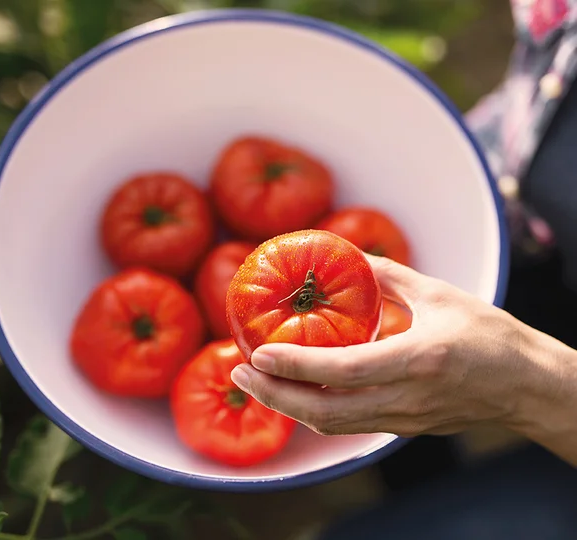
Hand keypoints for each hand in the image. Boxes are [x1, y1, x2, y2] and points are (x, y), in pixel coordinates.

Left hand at [230, 255, 573, 440]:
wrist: (524, 384)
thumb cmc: (488, 335)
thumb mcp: (438, 295)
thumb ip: (387, 276)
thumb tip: (345, 256)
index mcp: (418, 360)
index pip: (344, 370)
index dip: (296, 364)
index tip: (258, 352)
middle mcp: (406, 398)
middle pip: (325, 411)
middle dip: (275, 395)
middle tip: (240, 370)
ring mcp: (403, 420)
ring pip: (332, 424)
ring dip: (288, 406)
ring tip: (256, 381)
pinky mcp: (402, 428)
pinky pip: (348, 425)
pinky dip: (314, 411)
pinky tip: (294, 391)